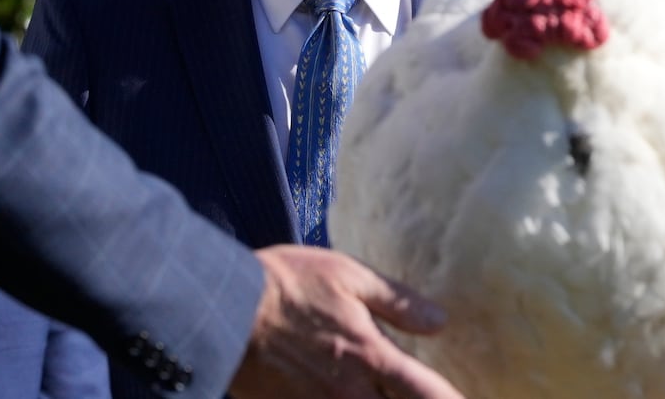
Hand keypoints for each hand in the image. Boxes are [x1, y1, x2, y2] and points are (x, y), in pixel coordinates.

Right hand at [228, 244, 464, 398]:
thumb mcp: (348, 276)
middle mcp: (350, 395)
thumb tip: (440, 321)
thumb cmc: (287, 285)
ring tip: (382, 394)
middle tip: (422, 395)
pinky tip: (350, 396)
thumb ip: (397, 303)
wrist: (224, 309)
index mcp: (371, 358)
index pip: (428, 394)